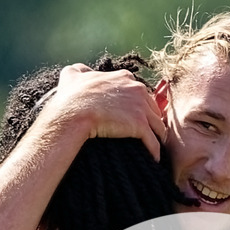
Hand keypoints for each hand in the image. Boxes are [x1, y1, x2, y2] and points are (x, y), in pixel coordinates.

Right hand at [43, 64, 165, 161]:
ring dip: (158, 137)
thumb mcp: (73, 75)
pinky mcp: (140, 126)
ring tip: (155, 148)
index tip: (136, 117)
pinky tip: (154, 159)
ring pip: (158, 125)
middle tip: (150, 135)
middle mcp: (137, 89)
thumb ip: (80, 71)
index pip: (141, 93)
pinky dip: (155, 152)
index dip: (139, 106)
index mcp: (124, 78)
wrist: (73, 113)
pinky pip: (154, 142)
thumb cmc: (72, 97)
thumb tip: (79, 70)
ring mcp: (140, 107)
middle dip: (152, 121)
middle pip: (153, 109)